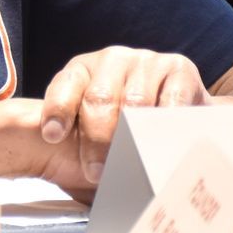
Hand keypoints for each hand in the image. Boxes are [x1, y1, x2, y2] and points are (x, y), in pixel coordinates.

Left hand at [36, 46, 206, 196]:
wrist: (175, 105)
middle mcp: (112, 59)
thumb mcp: (92, 124)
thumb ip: (77, 137)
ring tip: (129, 166)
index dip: (57, 110)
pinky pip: (171, 101)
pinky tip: (163, 147)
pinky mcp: (179, 68)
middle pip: (100, 98)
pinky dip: (165, 127)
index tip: (52, 136)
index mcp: (82, 70)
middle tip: (95, 173)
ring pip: (135, 102)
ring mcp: (146, 61)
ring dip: (131, 139)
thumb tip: (69, 167)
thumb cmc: (121, 123)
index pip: (65, 86)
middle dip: (95, 139)